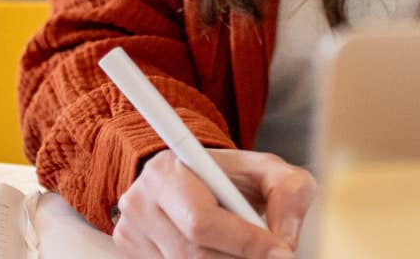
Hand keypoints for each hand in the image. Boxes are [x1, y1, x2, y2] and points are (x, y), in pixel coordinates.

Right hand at [111, 147, 316, 257]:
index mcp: (169, 170)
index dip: (244, 242)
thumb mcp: (269, 171)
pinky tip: (220, 252)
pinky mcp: (132, 252)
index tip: (280, 252)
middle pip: (194, 254)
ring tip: (242, 248)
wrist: (200, 181)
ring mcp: (131, 231)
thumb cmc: (233, 177)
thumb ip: (288, 194)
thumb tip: (284, 241)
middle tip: (267, 254)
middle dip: (239, 258)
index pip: (202, 222)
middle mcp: (141, 201)